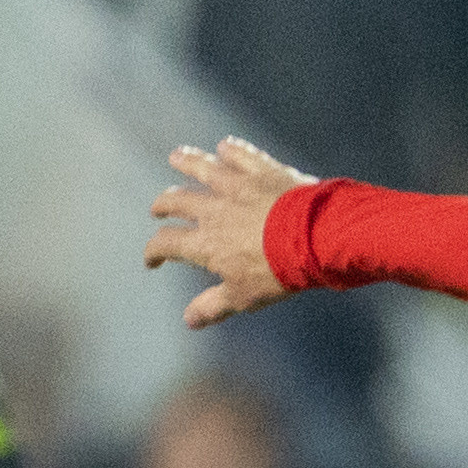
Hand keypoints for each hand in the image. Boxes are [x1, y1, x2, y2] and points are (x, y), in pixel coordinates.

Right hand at [145, 137, 316, 328]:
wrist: (315, 237)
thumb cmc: (279, 272)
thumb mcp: (243, 296)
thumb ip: (213, 306)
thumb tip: (188, 321)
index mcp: (205, 243)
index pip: (167, 244)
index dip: (153, 253)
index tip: (151, 261)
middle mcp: (214, 210)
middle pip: (178, 201)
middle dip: (163, 206)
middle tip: (158, 209)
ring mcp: (237, 185)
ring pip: (203, 167)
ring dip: (187, 162)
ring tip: (176, 157)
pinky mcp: (262, 171)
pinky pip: (240, 154)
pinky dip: (230, 150)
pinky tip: (225, 146)